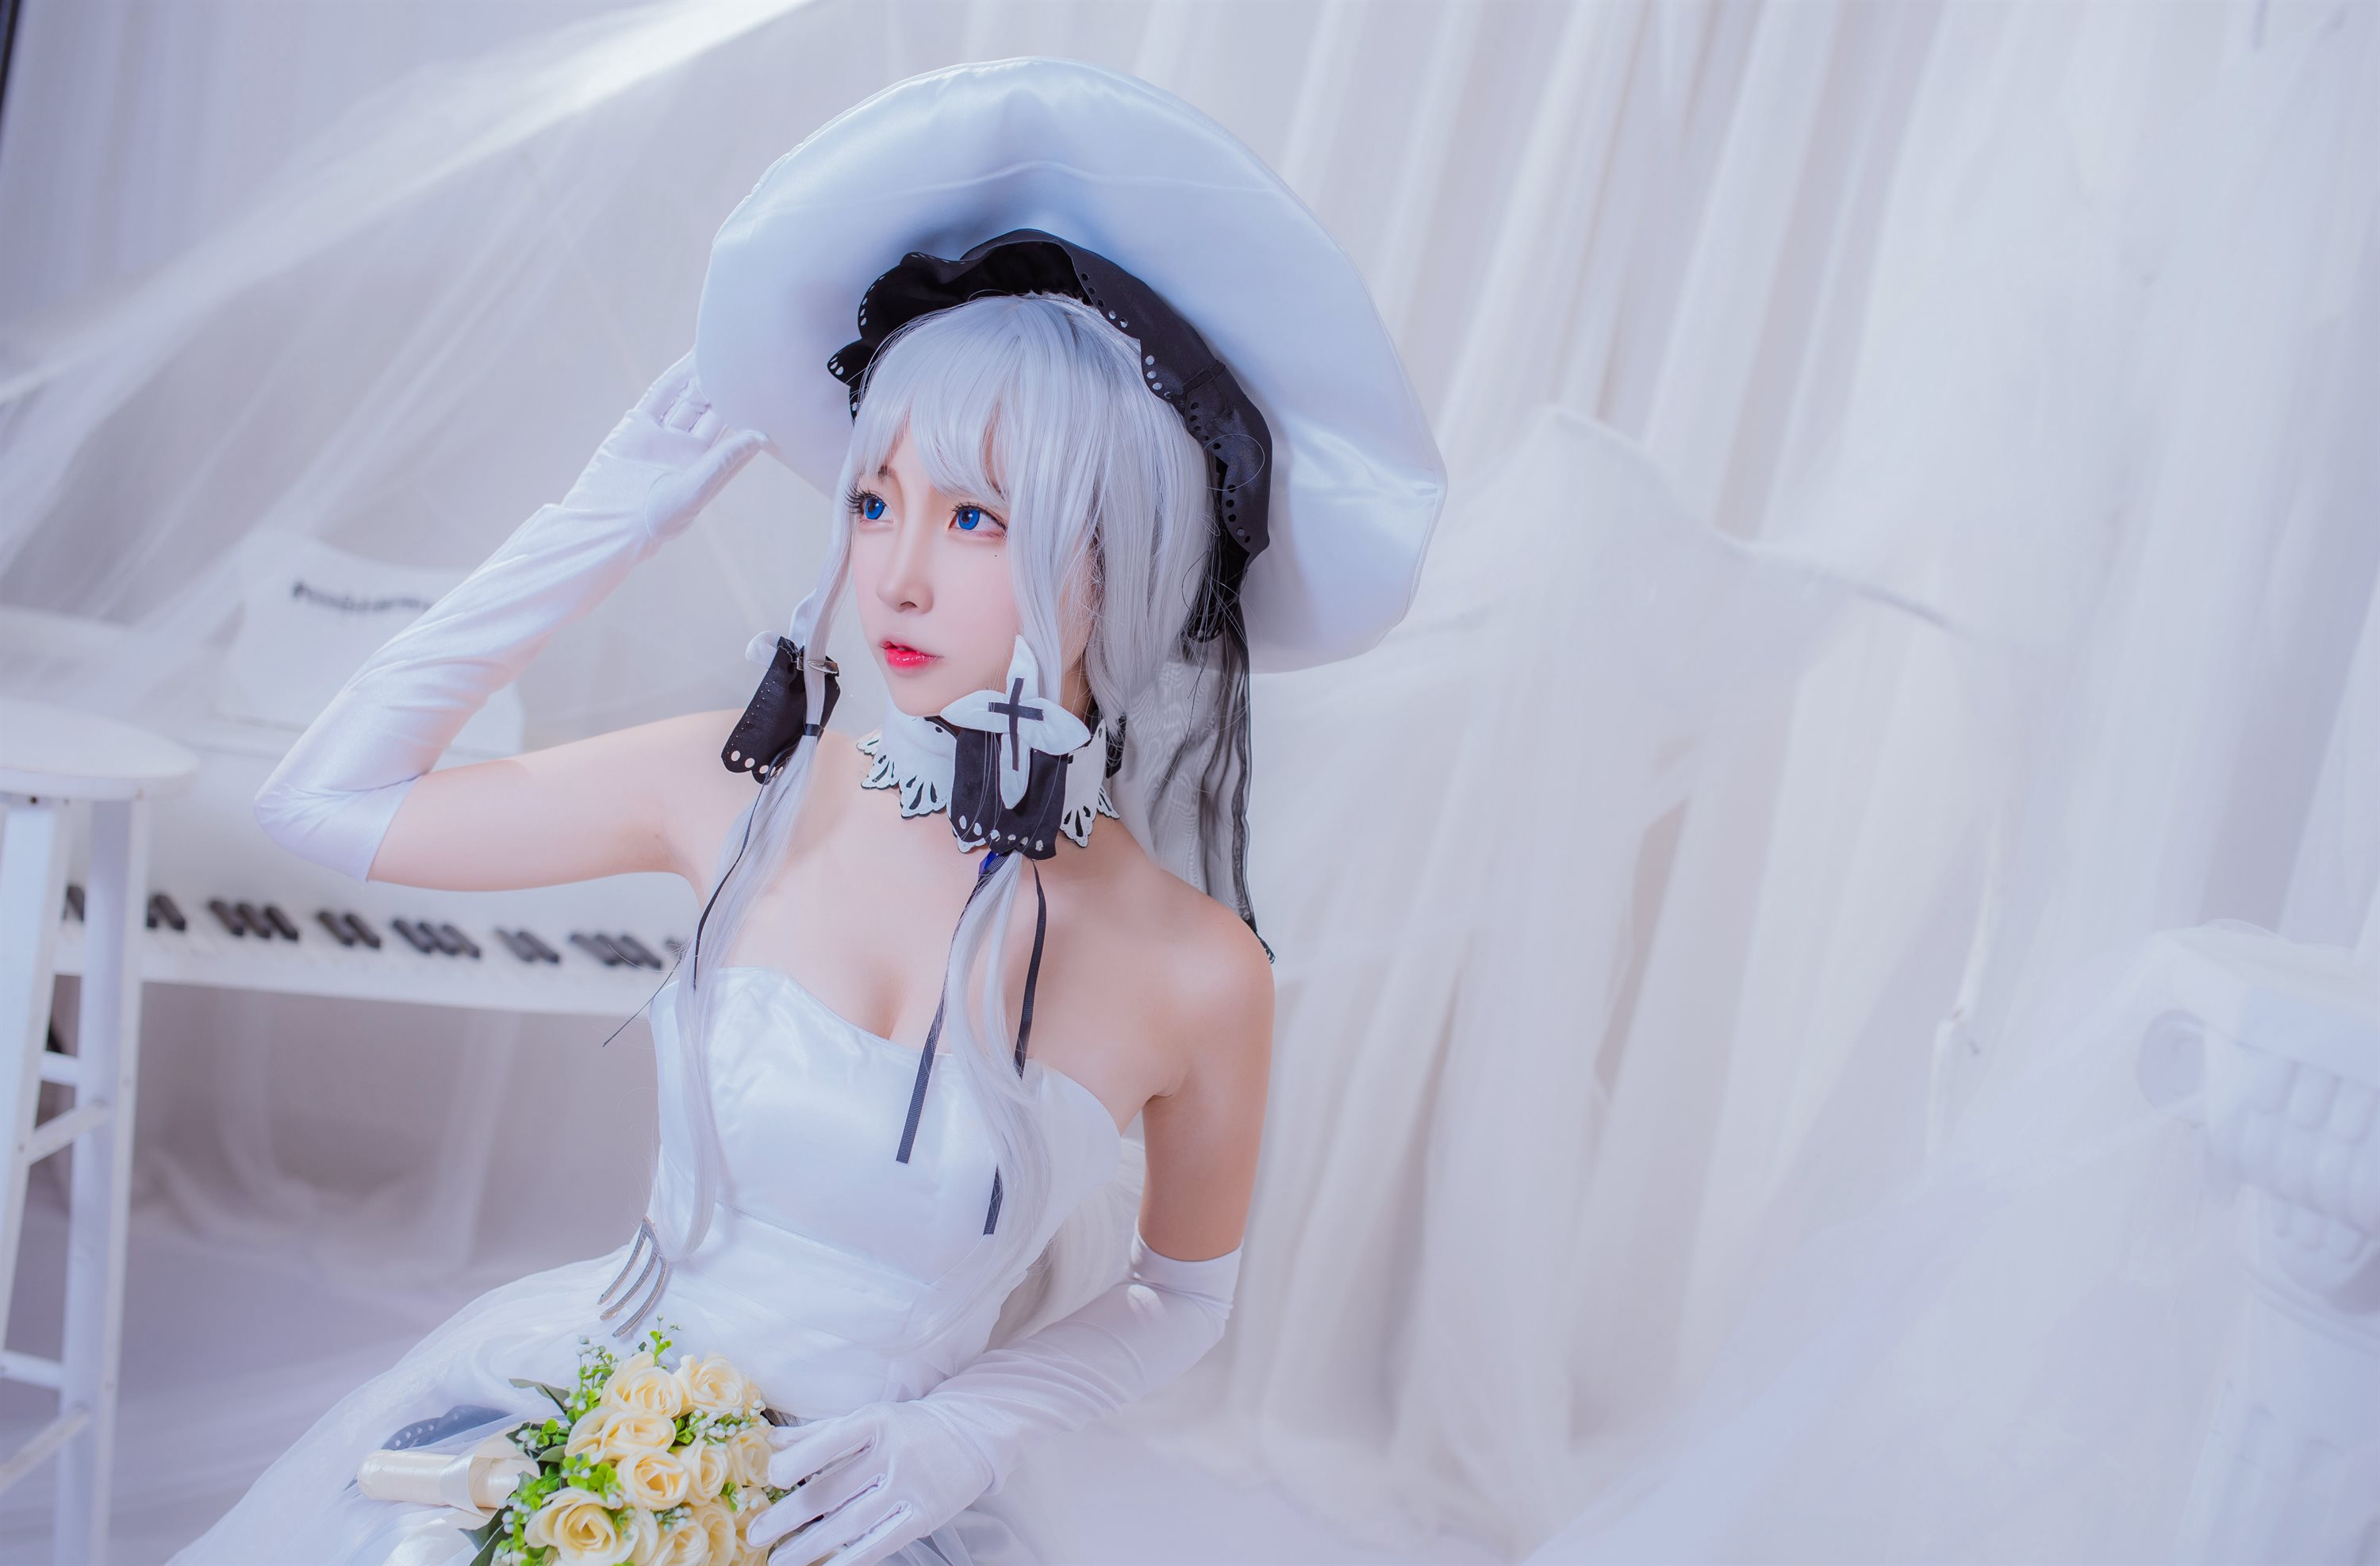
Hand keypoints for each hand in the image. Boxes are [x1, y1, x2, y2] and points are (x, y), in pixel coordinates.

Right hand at [561, 349, 767, 544]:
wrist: (606, 523)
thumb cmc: (654, 520)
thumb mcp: (694, 491)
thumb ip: (724, 462)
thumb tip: (761, 437)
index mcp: (706, 467)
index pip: (734, 432)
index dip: (748, 410)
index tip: (767, 388)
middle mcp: (687, 449)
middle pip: (712, 411)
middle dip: (727, 387)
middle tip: (746, 361)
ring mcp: (662, 436)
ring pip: (687, 399)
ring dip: (703, 377)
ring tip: (721, 351)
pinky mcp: (638, 427)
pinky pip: (659, 397)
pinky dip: (675, 378)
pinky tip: (690, 361)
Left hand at [746, 1399, 995, 1565]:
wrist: (974, 1433)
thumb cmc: (910, 1426)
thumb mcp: (869, 1418)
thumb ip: (820, 1433)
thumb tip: (771, 1442)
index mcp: (875, 1422)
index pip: (830, 1442)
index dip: (797, 1461)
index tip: (770, 1479)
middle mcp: (892, 1453)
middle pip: (832, 1489)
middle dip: (789, 1516)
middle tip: (756, 1535)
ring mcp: (910, 1486)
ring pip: (851, 1521)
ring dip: (811, 1545)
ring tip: (780, 1560)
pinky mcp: (925, 1514)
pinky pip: (883, 1541)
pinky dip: (853, 1558)